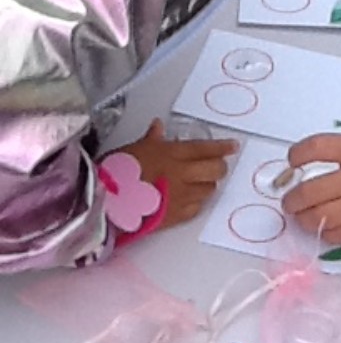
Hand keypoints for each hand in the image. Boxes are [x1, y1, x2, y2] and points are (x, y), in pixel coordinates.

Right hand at [122, 119, 238, 229]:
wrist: (104, 203)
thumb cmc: (115, 172)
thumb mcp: (132, 148)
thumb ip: (151, 139)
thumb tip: (158, 126)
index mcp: (172, 154)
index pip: (205, 149)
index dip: (222, 147)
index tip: (233, 146)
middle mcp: (182, 175)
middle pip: (216, 170)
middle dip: (219, 166)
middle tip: (215, 166)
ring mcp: (181, 197)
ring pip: (209, 190)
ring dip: (207, 185)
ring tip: (199, 183)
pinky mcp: (175, 216)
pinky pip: (196, 208)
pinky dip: (196, 203)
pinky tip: (189, 200)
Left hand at [281, 130, 340, 245]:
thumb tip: (334, 172)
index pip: (317, 148)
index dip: (297, 155)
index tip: (292, 160)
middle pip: (311, 191)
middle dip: (294, 199)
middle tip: (290, 202)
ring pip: (322, 217)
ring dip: (305, 220)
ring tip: (302, 219)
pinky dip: (328, 235)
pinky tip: (326, 233)